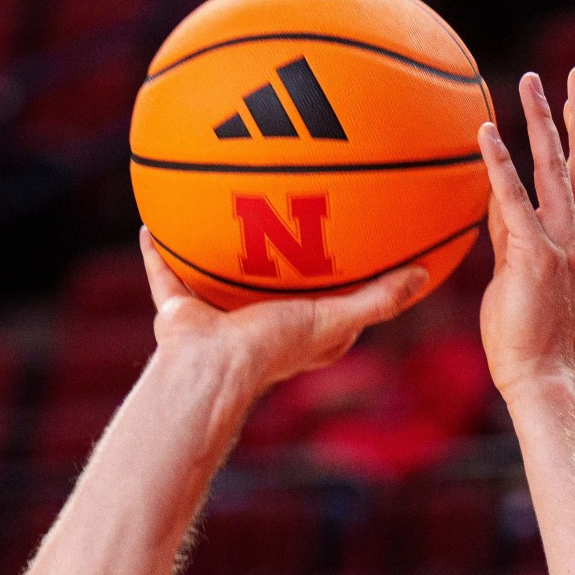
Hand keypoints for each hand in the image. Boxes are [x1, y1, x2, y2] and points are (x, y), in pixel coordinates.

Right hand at [139, 229, 425, 401]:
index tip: (354, 254)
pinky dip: (157, 254)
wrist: (212, 366)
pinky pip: (165, 275)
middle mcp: (256, 324)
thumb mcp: (335, 318)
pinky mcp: (180, 311)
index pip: (328, 307)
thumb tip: (424, 274)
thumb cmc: (275, 349)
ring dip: (217, 250)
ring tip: (218, 207)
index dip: (343, 284)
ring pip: (216, 276)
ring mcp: (215, 316)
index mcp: (298, 332)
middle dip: (275, 256)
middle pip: (269, 285)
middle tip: (286, 216)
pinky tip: (150, 225)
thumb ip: (378, 299)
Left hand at [478, 68, 574, 400]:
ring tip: (532, 84)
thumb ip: (511, 237)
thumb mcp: (521, 279)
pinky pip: (514, 201)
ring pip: (555, 171)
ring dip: (543, 123)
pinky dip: (502, 164)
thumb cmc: (527, 340)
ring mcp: (565, 247)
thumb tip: (496, 202)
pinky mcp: (536, 257)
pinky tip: (489, 132)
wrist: (541, 378)